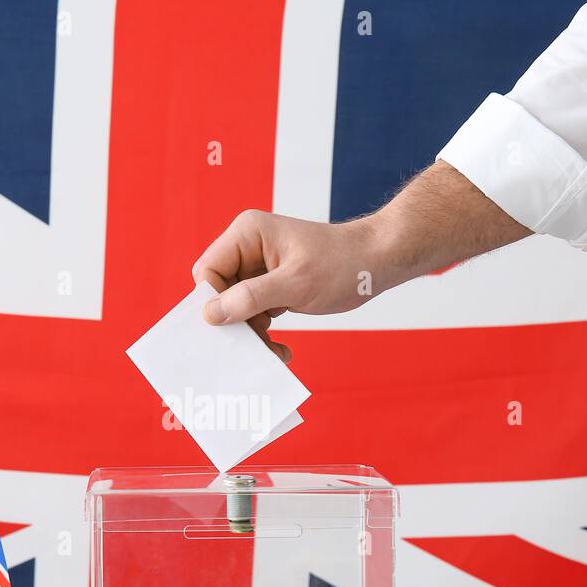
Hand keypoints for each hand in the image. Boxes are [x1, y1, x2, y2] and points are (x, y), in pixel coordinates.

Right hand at [192, 211, 385, 363]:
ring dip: (252, 334)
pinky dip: (264, 333)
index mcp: (247, 234)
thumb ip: (251, 298)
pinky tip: (281, 348)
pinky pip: (254, 313)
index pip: (208, 271)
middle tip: (253, 347)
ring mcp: (259, 268)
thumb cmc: (343, 265)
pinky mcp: (271, 286)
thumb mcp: (296, 284)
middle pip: (219, 292)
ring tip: (274, 352)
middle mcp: (248, 248)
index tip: (228, 330)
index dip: (213, 302)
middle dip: (234, 322)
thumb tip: (210, 314)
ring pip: (236, 308)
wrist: (378, 264)